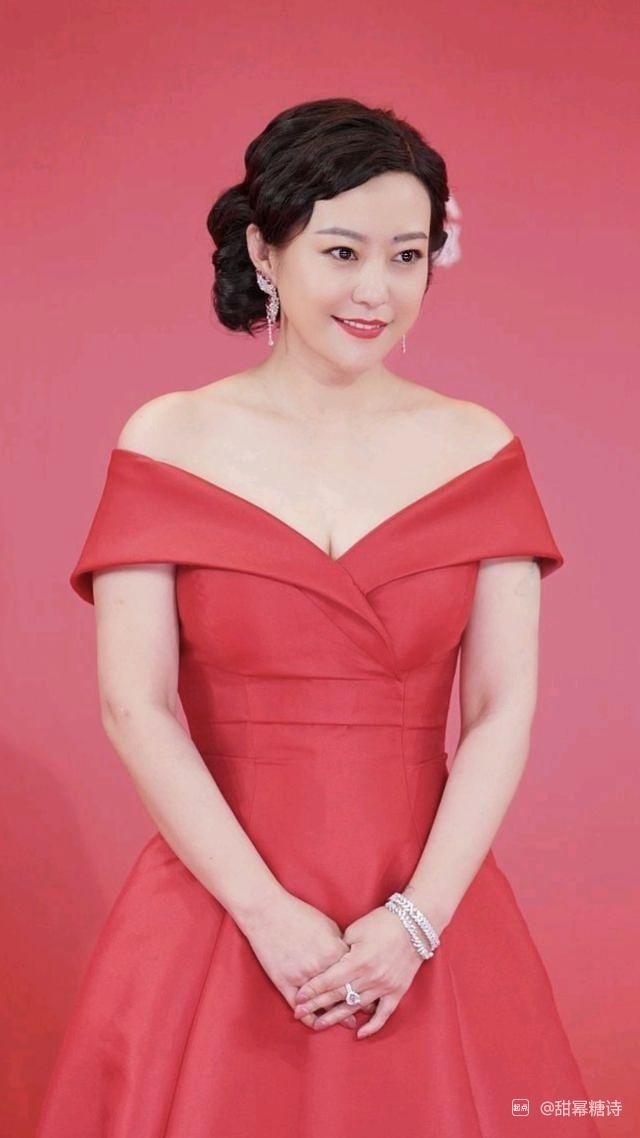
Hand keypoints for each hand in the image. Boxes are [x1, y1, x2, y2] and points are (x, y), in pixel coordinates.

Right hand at [242, 890, 357, 1030]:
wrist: (267, 912)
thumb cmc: (298, 914)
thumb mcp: (327, 925)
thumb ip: (340, 945)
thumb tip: (350, 961)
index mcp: (334, 951)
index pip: (355, 974)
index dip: (365, 985)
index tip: (373, 994)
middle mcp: (321, 967)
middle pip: (343, 992)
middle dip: (356, 1004)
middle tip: (366, 1011)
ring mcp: (302, 977)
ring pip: (323, 1004)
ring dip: (336, 1016)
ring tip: (348, 1022)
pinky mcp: (284, 984)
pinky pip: (302, 1009)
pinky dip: (311, 1019)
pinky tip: (319, 1023)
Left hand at [292, 905, 423, 1037]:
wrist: (415, 923)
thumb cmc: (382, 922)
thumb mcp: (355, 930)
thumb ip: (340, 950)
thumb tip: (327, 966)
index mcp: (358, 960)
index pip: (330, 980)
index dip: (312, 990)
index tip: (298, 998)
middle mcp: (371, 977)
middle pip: (339, 995)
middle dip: (317, 1005)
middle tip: (300, 1014)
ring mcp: (385, 986)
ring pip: (356, 1007)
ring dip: (337, 1017)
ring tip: (319, 1024)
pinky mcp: (398, 991)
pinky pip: (384, 1014)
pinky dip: (372, 1026)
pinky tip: (359, 1034)